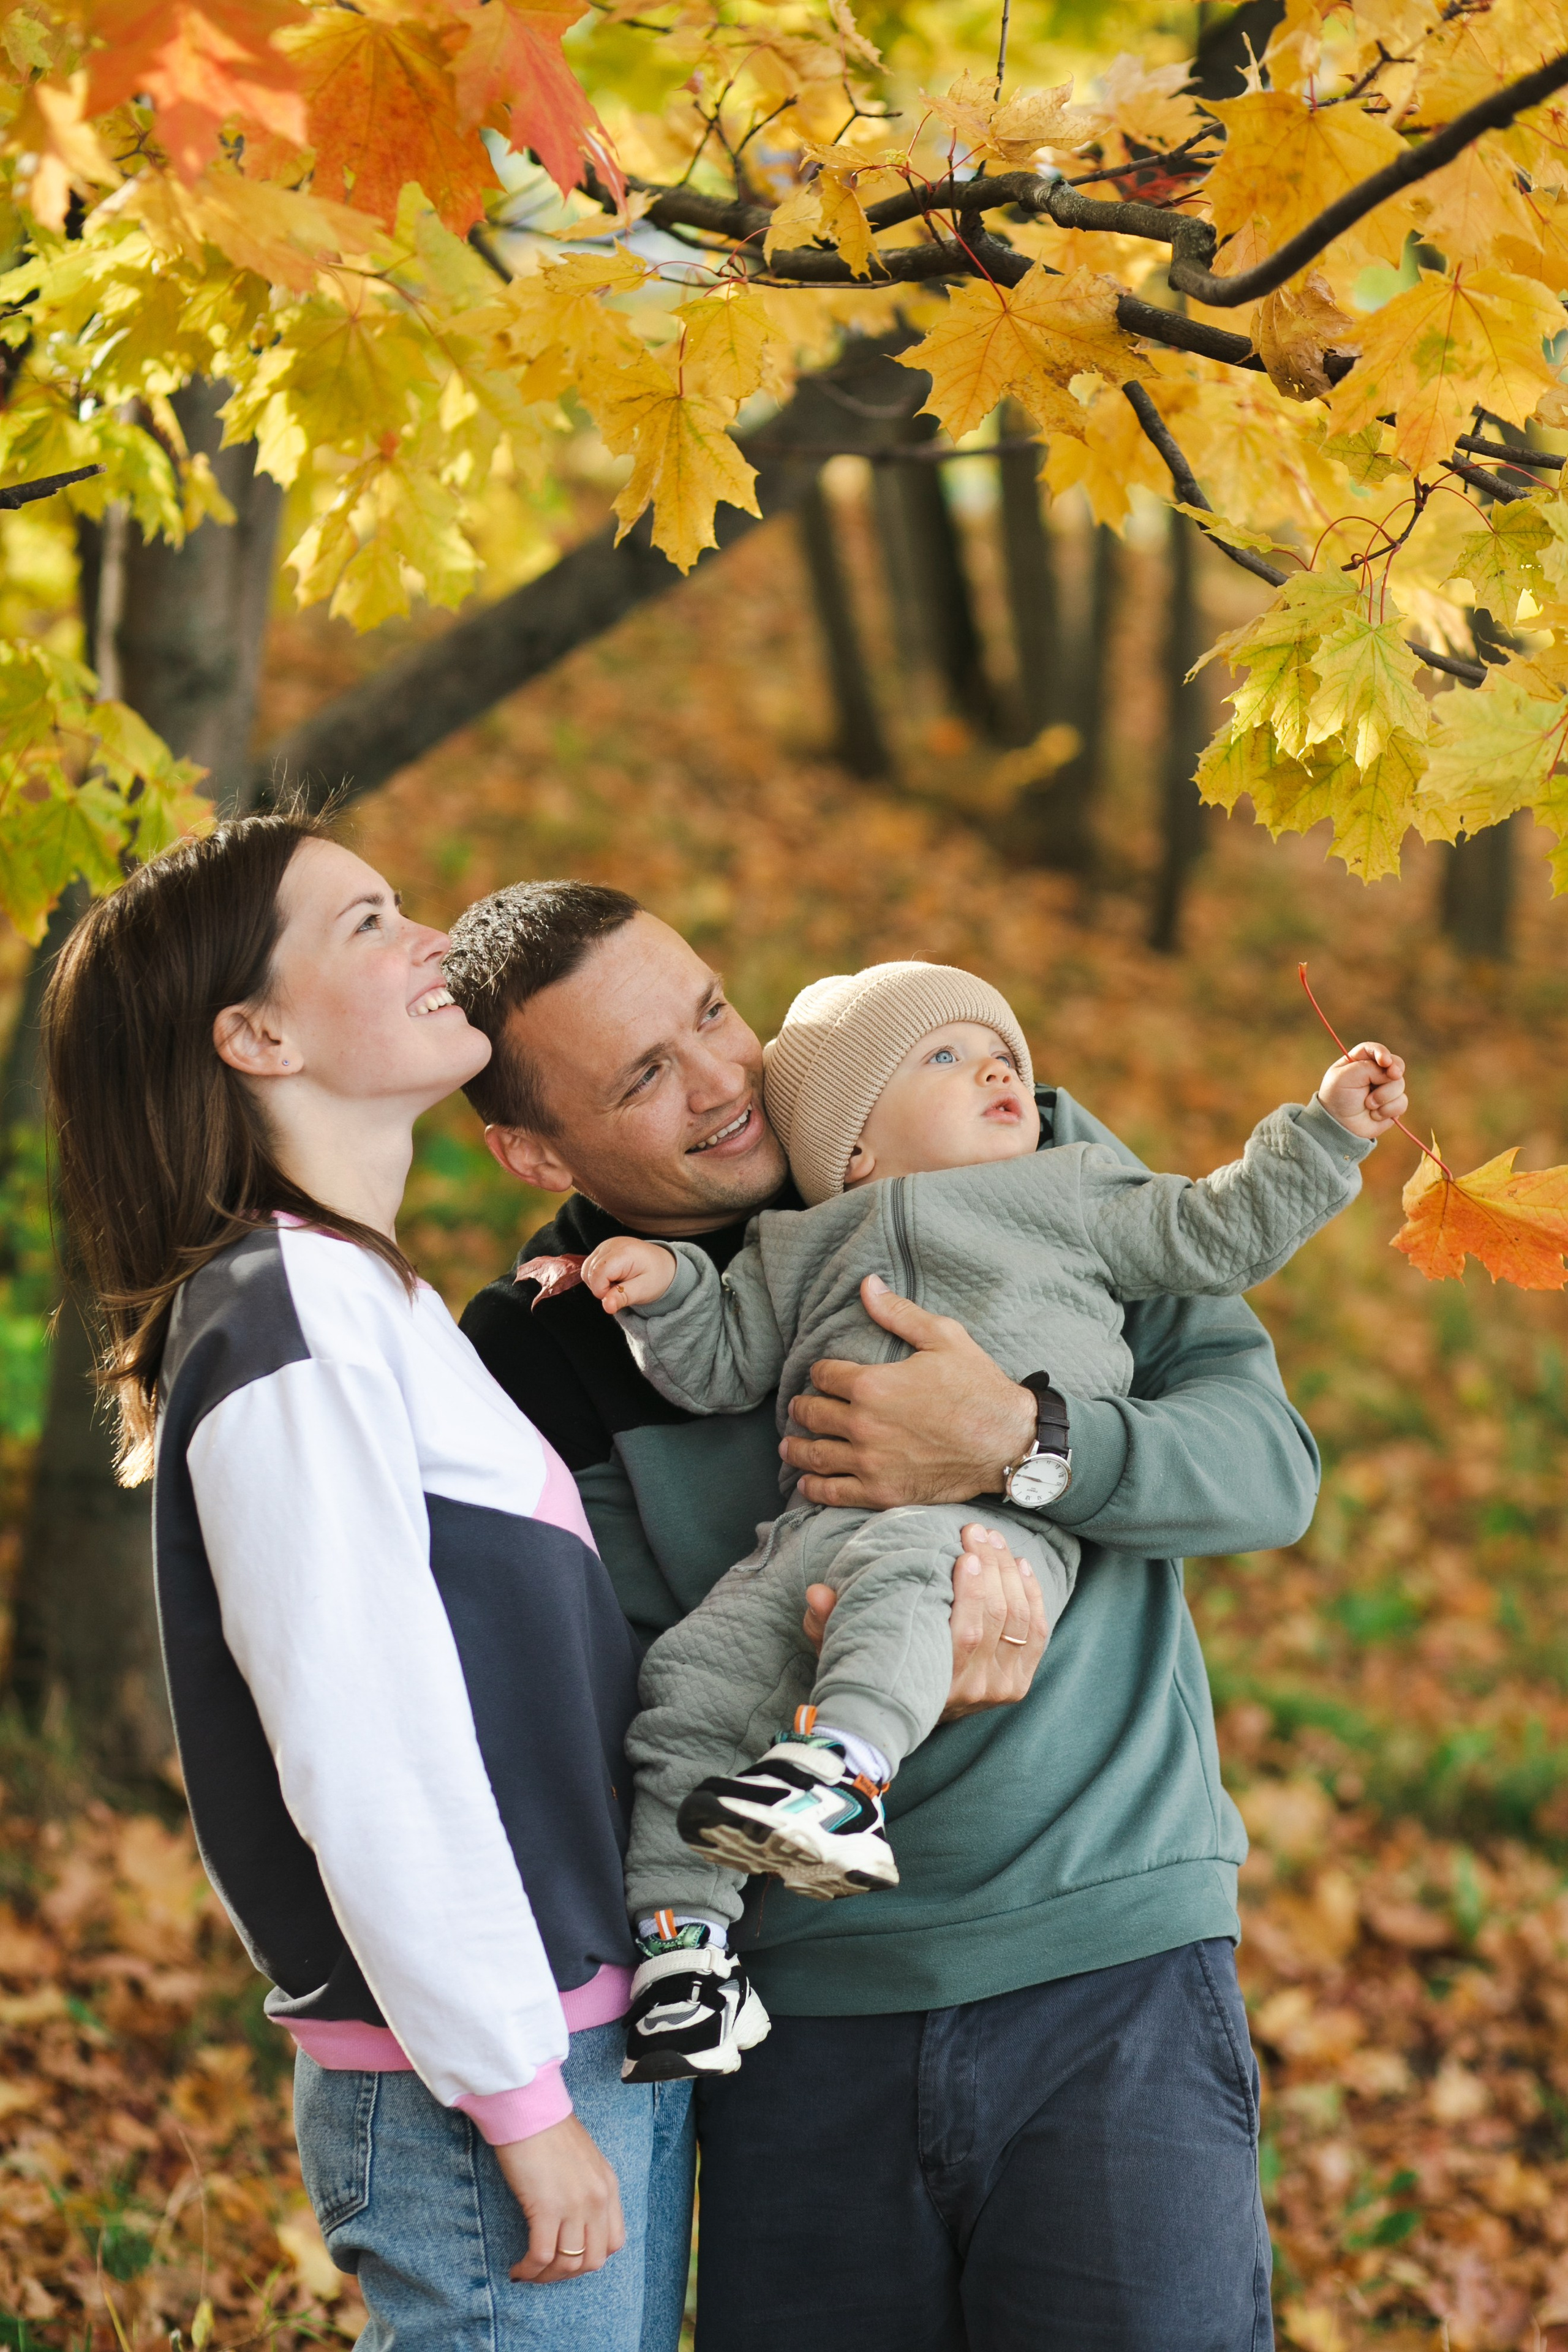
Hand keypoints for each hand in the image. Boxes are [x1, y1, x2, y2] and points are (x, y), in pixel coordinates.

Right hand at [498, 2114, 625, 2283]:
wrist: (529, 2109)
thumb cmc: (549, 2130)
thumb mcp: (584, 2161)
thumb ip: (587, 2189)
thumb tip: (573, 2223)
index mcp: (608, 2186)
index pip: (614, 2242)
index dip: (590, 2257)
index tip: (568, 2258)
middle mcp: (597, 2199)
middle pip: (593, 2260)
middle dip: (568, 2272)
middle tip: (546, 2270)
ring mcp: (574, 2205)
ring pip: (568, 2263)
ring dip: (547, 2275)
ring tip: (528, 2271)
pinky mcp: (546, 2208)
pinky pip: (541, 2255)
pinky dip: (529, 2269)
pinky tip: (517, 2268)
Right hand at [580, 1237, 677, 1314]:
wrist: (665, 1265)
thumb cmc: (657, 1277)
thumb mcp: (643, 1290)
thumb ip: (623, 1297)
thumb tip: (607, 1306)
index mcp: (623, 1253)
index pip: (596, 1276)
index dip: (603, 1291)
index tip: (620, 1293)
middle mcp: (612, 1244)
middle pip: (589, 1273)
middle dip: (602, 1287)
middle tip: (622, 1287)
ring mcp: (606, 1244)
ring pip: (586, 1270)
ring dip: (599, 1282)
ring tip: (619, 1282)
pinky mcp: (604, 1247)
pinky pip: (590, 1265)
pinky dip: (599, 1275)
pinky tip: (615, 1276)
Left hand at [782, 1275, 1036, 1507]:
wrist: (1008, 1441)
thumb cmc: (978, 1387)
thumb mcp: (943, 1337)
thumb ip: (898, 1312)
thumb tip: (867, 1284)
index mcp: (872, 1384)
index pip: (825, 1376)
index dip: (821, 1373)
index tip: (823, 1376)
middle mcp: (863, 1424)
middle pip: (813, 1415)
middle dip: (803, 1409)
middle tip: (800, 1409)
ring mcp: (870, 1462)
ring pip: (816, 1455)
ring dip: (797, 1449)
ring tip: (789, 1446)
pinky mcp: (881, 1492)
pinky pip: (834, 1493)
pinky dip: (814, 1488)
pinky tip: (806, 1483)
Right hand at [803, 1525, 1048, 1719]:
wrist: (901, 1722)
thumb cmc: (872, 1674)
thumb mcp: (847, 1653)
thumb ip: (828, 1625)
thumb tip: (818, 1593)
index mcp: (937, 1685)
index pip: (967, 1635)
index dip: (973, 1591)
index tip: (965, 1553)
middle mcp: (975, 1691)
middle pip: (999, 1619)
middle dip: (992, 1567)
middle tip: (977, 1532)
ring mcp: (1000, 1689)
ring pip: (1020, 1622)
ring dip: (1010, 1573)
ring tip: (993, 1540)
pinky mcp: (1017, 1684)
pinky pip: (1036, 1634)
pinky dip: (1031, 1597)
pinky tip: (1020, 1567)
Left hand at [1318, 1042, 1406, 1139]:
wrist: (1339, 1126)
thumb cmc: (1337, 1098)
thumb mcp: (1344, 1077)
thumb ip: (1368, 1068)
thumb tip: (1391, 1073)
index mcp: (1359, 1061)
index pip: (1375, 1050)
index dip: (1382, 1053)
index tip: (1385, 1062)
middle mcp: (1375, 1073)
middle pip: (1396, 1064)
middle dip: (1393, 1072)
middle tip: (1392, 1076)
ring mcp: (1385, 1088)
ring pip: (1400, 1085)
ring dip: (1383, 1096)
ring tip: (1368, 1105)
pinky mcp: (1392, 1105)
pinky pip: (1402, 1103)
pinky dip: (1388, 1110)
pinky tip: (1374, 1115)